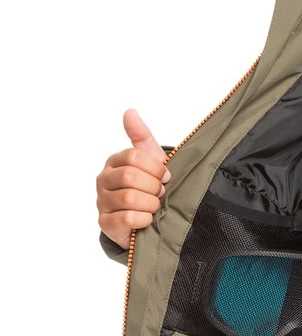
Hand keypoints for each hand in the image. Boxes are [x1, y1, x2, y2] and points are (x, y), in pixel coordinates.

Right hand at [96, 109, 170, 249]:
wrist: (150, 220)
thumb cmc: (150, 188)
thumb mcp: (151, 160)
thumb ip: (141, 137)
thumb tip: (130, 112)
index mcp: (114, 162)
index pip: (134, 157)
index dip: (155, 168)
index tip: (166, 176)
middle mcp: (103, 180)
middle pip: (130, 176)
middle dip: (153, 186)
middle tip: (161, 193)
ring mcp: (102, 202)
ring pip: (130, 198)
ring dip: (151, 203)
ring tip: (155, 206)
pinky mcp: (105, 224)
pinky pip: (127, 218)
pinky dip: (145, 219)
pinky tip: (148, 219)